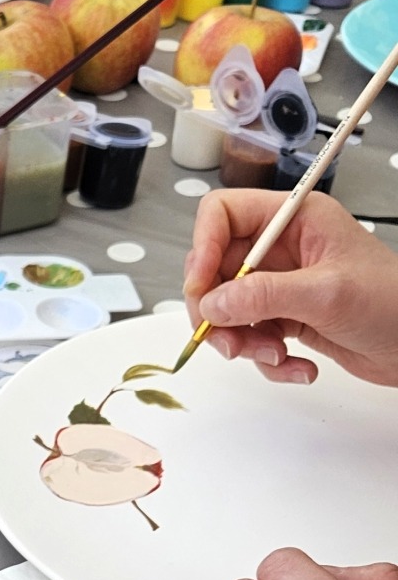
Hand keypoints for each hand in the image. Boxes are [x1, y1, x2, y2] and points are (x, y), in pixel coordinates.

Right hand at [183, 189, 397, 386]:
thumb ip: (264, 296)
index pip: (223, 214)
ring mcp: (281, 283)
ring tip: (272, 355)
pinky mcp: (285, 316)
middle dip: (217, 308)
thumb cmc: (396, 304)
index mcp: (294, 220)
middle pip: (215, 267)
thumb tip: (212, 304)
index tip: (201, 288)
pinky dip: (264, 357)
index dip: (203, 247)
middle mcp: (281, 248)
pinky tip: (295, 365)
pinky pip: (250, 335)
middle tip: (226, 339)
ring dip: (240, 339)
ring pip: (227, 307)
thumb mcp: (327, 294)